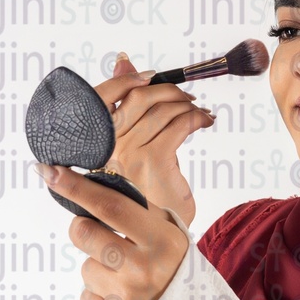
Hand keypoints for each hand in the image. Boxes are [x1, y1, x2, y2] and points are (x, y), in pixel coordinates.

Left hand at [36, 163, 188, 299]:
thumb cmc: (174, 272)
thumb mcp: (170, 237)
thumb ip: (138, 212)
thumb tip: (93, 183)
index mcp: (163, 242)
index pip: (110, 207)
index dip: (76, 187)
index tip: (49, 172)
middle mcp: (144, 270)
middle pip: (84, 232)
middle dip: (85, 230)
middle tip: (108, 241)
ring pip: (85, 268)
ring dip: (99, 270)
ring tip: (126, 282)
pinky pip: (85, 298)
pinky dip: (99, 299)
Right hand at [95, 53, 214, 226]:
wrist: (154, 238)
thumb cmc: (140, 195)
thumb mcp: (130, 149)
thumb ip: (126, 109)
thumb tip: (123, 62)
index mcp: (95, 142)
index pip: (101, 96)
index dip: (125, 78)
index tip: (150, 75)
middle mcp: (107, 147)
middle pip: (137, 98)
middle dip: (165, 90)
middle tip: (184, 96)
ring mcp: (129, 154)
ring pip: (162, 110)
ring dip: (185, 104)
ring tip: (199, 111)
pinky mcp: (154, 162)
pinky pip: (180, 125)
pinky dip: (197, 117)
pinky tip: (205, 121)